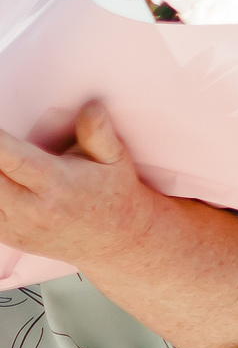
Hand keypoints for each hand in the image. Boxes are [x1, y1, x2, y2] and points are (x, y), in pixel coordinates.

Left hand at [0, 103, 162, 267]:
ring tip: (2, 164)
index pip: (13, 160)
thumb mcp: (115, 159)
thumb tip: (92, 108)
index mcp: (57, 185)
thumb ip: (99, 133)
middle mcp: (33, 209)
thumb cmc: (114, 193)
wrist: (116, 240)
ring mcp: (17, 227)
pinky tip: (4, 182)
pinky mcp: (9, 236)